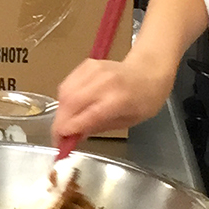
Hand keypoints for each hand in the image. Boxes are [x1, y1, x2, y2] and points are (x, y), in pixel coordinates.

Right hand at [53, 55, 175, 141]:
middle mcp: (104, 81)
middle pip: (71, 103)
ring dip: (60, 111)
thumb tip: (75, 136)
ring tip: (65, 124)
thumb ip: (99, 126)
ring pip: (65, 92)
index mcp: (119, 98)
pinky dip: (64, 98)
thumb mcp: (128, 121)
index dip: (69, 130)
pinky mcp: (86, 64)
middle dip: (60, 123)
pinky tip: (70, 108)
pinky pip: (67, 83)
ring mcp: (94, 70)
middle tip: (58, 138)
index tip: (61, 143)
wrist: (149, 71)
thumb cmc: (144, 99)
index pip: (86, 115)